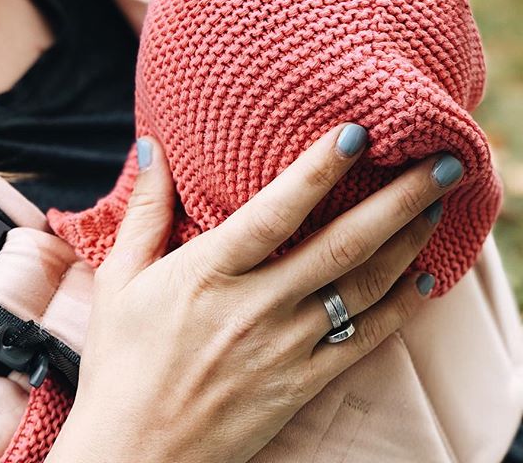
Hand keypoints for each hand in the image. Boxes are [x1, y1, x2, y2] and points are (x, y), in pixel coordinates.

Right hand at [47, 124, 460, 462]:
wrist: (133, 456)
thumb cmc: (121, 362)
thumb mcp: (120, 278)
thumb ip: (145, 209)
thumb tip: (153, 146)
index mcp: (209, 272)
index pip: (276, 211)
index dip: (319, 169)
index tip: (359, 132)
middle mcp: (255, 307)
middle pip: (341, 245)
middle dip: (398, 201)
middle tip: (443, 164)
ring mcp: (284, 349)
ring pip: (361, 289)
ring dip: (407, 245)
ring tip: (438, 207)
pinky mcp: (300, 385)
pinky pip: (361, 343)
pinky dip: (399, 311)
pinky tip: (424, 282)